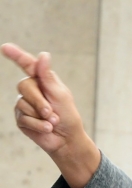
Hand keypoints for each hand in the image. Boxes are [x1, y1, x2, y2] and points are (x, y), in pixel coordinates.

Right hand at [1, 43, 100, 187]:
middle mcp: (31, 90)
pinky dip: (38, 125)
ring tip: (52, 122)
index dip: (16, 55)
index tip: (5, 47)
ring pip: (23, 104)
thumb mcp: (60, 95)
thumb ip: (48, 76)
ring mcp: (24, 104)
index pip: (27, 64)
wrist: (67, 139)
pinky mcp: (21, 118)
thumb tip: (44, 55)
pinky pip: (24, 118)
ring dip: (41, 116)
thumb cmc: (68, 117)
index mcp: (43, 80)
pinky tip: (47, 129)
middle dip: (40, 101)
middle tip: (52, 113)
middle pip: (24, 86)